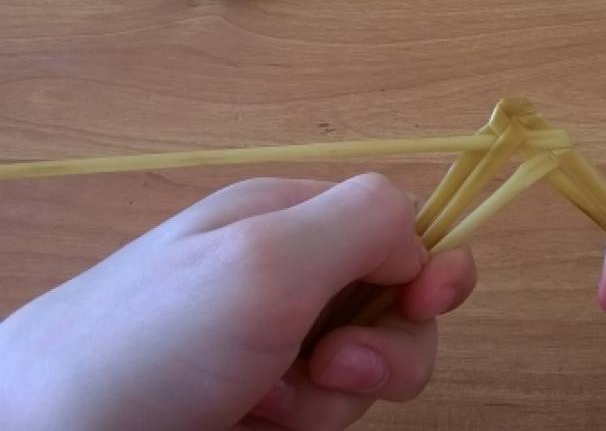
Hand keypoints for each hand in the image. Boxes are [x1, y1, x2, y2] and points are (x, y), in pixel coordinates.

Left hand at [0, 173, 476, 430]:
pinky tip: (256, 421)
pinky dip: (308, 422)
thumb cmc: (153, 344)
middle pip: (396, 302)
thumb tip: (419, 244)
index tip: (429, 302)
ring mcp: (277, 341)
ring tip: (269, 404)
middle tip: (330, 367)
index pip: (398, 222)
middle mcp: (289, 274)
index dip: (429, 260)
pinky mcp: (267, 401)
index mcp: (288, 218)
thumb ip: (362, 222)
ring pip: (369, 367)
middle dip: (383, 345)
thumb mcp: (265, 259)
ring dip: (337, 395)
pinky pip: (330, 409)